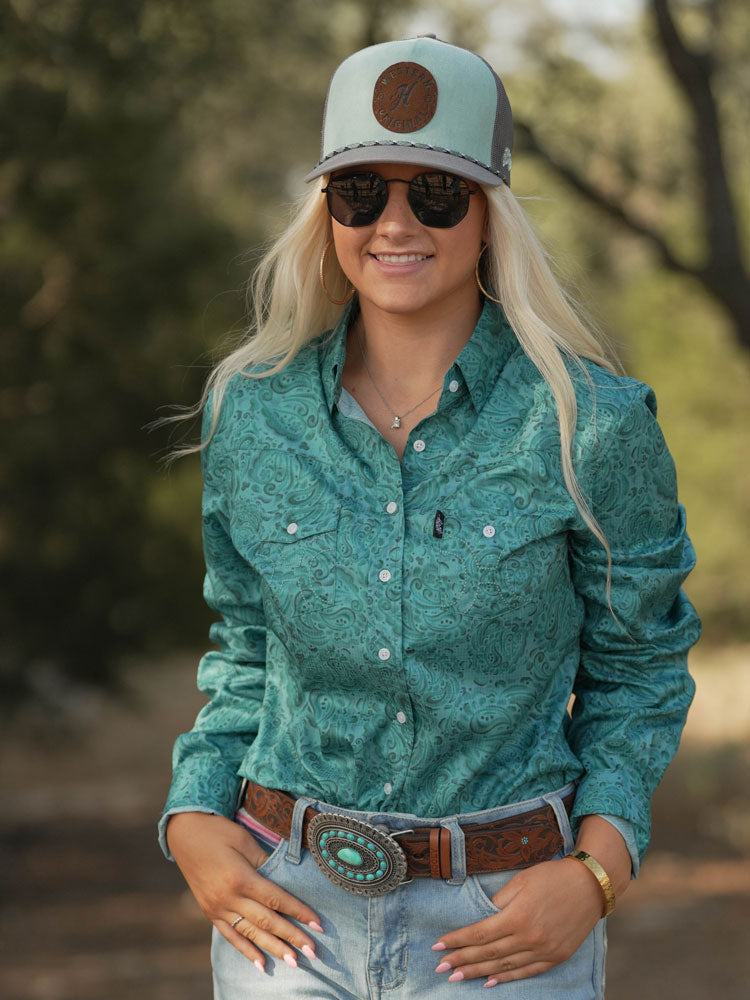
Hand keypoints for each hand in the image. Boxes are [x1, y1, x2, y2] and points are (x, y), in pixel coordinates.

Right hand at [166, 812, 322, 972]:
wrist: (184, 833)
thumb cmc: (218, 831)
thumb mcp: (244, 840)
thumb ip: (265, 862)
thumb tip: (286, 879)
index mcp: (240, 878)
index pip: (276, 900)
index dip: (299, 913)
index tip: (318, 924)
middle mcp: (229, 898)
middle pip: (266, 921)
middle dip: (292, 937)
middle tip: (313, 952)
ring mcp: (217, 908)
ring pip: (250, 933)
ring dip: (273, 948)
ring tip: (293, 961)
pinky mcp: (210, 912)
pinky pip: (230, 936)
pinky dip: (246, 951)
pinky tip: (260, 964)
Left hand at [432, 858, 603, 986]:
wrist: (590, 885)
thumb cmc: (552, 877)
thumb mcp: (521, 880)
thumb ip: (500, 900)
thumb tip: (482, 916)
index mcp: (518, 916)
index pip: (480, 934)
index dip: (457, 940)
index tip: (438, 945)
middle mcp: (529, 938)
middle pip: (488, 954)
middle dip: (462, 961)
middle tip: (441, 968)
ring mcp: (544, 951)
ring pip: (504, 966)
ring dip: (478, 973)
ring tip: (458, 977)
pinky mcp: (556, 957)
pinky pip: (526, 972)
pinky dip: (507, 978)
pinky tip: (490, 982)